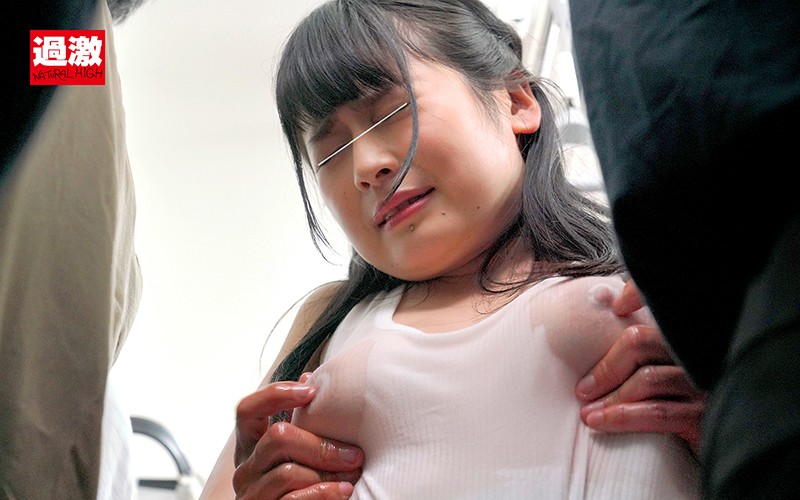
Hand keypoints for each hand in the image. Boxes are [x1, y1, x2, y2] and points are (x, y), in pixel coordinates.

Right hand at [233, 376, 363, 498]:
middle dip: (320, 444)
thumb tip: (309, 377)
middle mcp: (245, 468)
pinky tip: (343, 491)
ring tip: (353, 474)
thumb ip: (299, 420)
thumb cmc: (296, 484)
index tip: (310, 390)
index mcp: (250, 445)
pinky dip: (322, 494)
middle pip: (277, 438)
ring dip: (327, 472)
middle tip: (354, 453)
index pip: (247, 409)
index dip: (276, 394)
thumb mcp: (292, 452)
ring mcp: (251, 494)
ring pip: (288, 472)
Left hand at [575, 280, 706, 453]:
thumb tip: (613, 314)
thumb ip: (649, 350)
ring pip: (646, 379)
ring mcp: (706, 384)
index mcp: (689, 339)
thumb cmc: (686, 411)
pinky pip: (656, 411)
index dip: (639, 292)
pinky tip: (601, 421)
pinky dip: (622, 416)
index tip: (617, 306)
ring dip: (609, 397)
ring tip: (587, 413)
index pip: (664, 304)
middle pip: (642, 341)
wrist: (727, 455)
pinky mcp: (706, 416)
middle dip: (606, 368)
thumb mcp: (671, 376)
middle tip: (582, 390)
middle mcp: (699, 355)